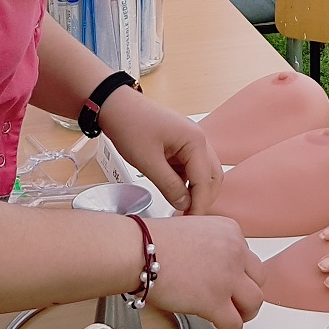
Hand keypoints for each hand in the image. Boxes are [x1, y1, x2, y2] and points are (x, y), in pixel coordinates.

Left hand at [100, 88, 221, 214]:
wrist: (115, 106)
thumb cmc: (130, 126)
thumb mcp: (148, 161)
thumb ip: (169, 186)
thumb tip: (184, 204)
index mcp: (195, 141)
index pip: (205, 180)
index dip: (199, 204)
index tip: (191, 222)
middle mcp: (199, 139)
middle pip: (213, 177)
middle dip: (203, 199)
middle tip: (189, 219)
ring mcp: (191, 141)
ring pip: (204, 173)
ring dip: (196, 191)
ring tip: (182, 209)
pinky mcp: (181, 145)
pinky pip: (191, 168)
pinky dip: (187, 182)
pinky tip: (175, 193)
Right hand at [143, 214, 264, 328]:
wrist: (139, 251)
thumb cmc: (151, 242)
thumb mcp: (191, 230)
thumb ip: (208, 245)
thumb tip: (207, 265)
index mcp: (229, 231)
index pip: (247, 256)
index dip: (240, 274)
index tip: (232, 283)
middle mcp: (234, 251)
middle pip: (258, 278)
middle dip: (248, 293)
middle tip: (237, 303)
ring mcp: (228, 277)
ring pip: (254, 302)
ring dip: (244, 314)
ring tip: (232, 321)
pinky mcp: (215, 301)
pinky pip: (234, 324)